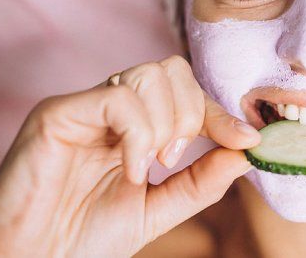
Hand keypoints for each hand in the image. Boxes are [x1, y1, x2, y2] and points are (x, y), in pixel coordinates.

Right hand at [0, 56, 259, 256]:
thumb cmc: (85, 236)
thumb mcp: (160, 209)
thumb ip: (202, 180)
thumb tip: (247, 151)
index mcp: (135, 125)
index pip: (187, 93)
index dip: (220, 113)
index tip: (248, 139)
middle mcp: (110, 108)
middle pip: (172, 69)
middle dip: (192, 113)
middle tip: (174, 159)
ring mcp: (84, 107)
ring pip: (149, 75)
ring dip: (165, 124)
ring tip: (149, 166)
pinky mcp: (58, 113)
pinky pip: (118, 98)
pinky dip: (138, 135)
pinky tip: (129, 169)